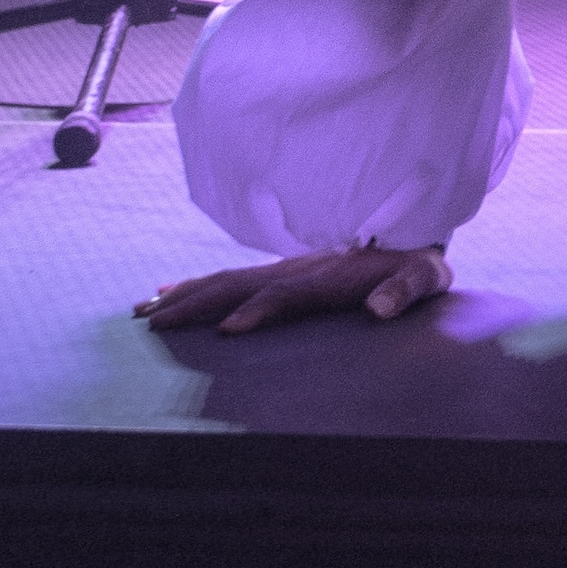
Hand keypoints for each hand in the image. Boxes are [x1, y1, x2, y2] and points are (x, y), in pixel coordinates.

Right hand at [138, 243, 446, 335]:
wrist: (414, 235)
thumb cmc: (417, 265)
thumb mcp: (423, 278)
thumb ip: (403, 291)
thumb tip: (378, 310)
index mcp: (326, 275)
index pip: (283, 295)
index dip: (256, 312)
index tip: (226, 332)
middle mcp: (296, 268)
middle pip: (236, 285)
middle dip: (194, 304)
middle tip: (152, 324)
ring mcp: (284, 268)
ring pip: (224, 279)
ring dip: (184, 294)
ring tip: (143, 310)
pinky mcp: (280, 271)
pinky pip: (229, 277)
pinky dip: (194, 284)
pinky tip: (167, 290)